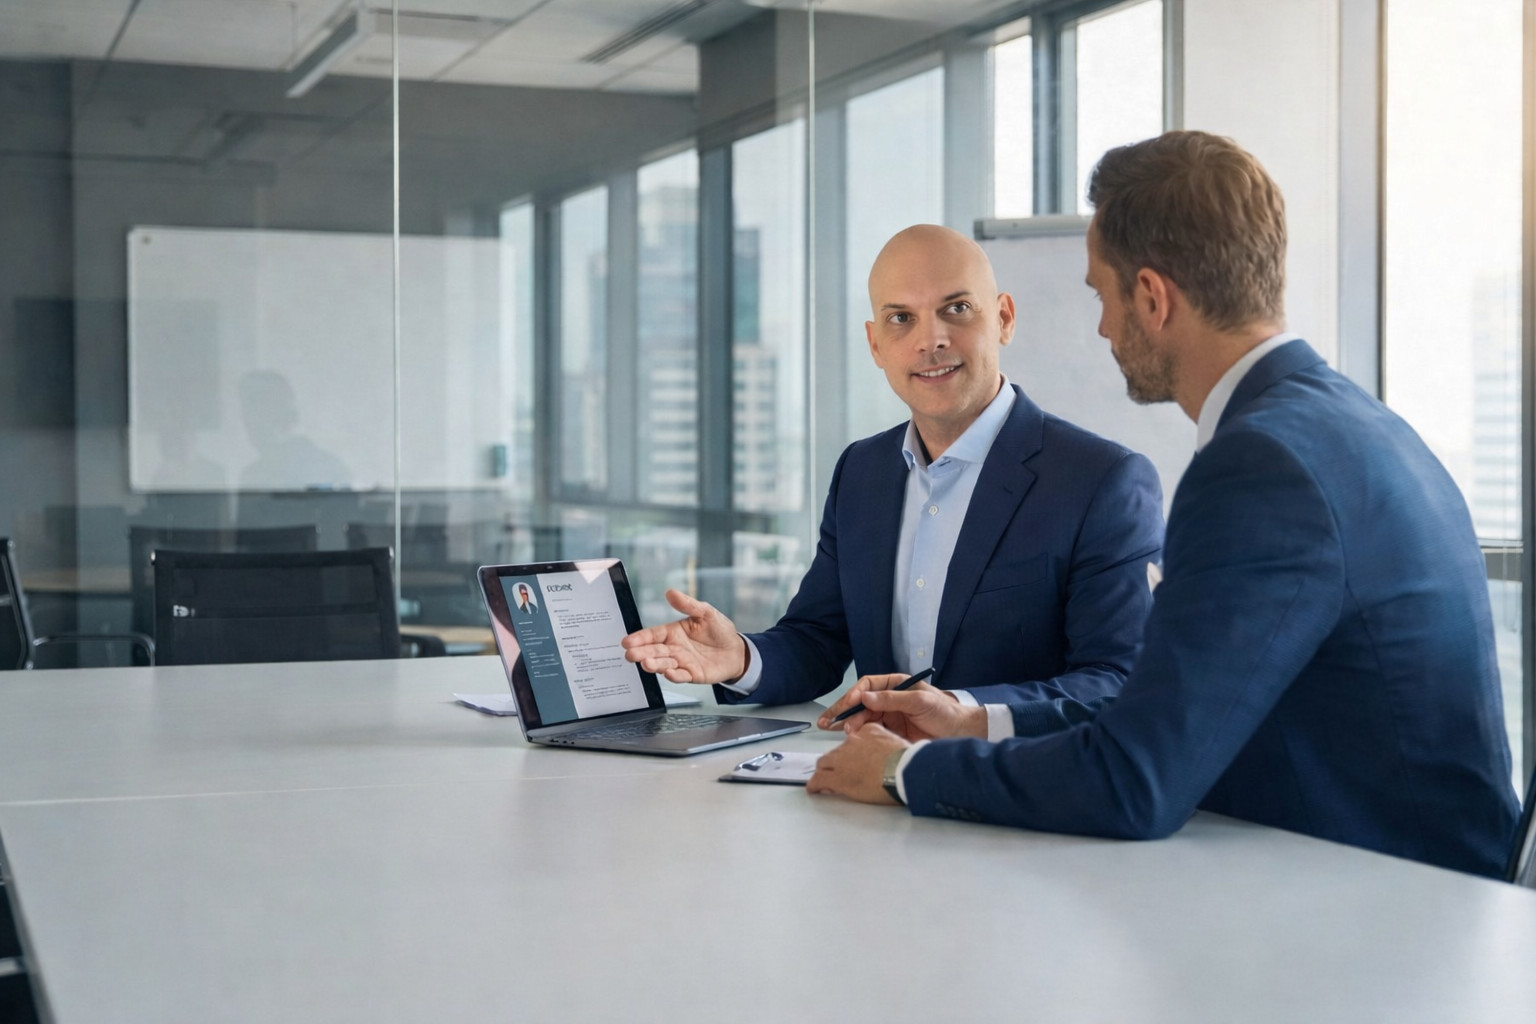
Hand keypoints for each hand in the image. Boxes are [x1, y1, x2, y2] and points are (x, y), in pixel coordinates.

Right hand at [620, 589, 746, 683]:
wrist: (736, 649)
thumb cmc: (719, 629)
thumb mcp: (705, 612)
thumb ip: (688, 604)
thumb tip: (670, 592)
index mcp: (673, 632)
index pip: (653, 635)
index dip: (639, 638)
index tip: (627, 641)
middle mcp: (674, 648)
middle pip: (654, 651)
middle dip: (640, 653)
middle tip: (630, 655)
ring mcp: (681, 662)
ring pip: (664, 664)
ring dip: (654, 665)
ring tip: (646, 663)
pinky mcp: (692, 675)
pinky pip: (681, 676)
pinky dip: (674, 676)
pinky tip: (669, 673)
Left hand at [806, 723, 909, 804]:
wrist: (906, 772)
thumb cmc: (908, 762)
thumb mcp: (898, 744)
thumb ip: (886, 745)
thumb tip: (885, 755)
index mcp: (868, 731)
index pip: (852, 740)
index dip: (851, 753)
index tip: (854, 760)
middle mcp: (852, 741)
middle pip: (835, 751)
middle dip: (836, 762)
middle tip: (840, 773)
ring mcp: (842, 758)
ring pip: (824, 763)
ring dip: (825, 772)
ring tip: (825, 782)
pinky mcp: (838, 777)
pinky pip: (819, 780)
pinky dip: (815, 785)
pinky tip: (815, 789)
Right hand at [817, 674, 987, 740]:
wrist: (960, 734)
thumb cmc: (944, 712)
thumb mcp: (919, 701)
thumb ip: (892, 699)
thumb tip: (865, 697)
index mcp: (896, 684)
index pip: (868, 685)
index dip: (855, 694)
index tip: (848, 704)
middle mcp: (889, 699)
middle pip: (861, 702)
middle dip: (844, 710)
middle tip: (828, 721)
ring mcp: (889, 716)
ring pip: (862, 717)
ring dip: (848, 723)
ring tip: (835, 730)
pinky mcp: (891, 732)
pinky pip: (870, 731)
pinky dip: (858, 733)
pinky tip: (848, 738)